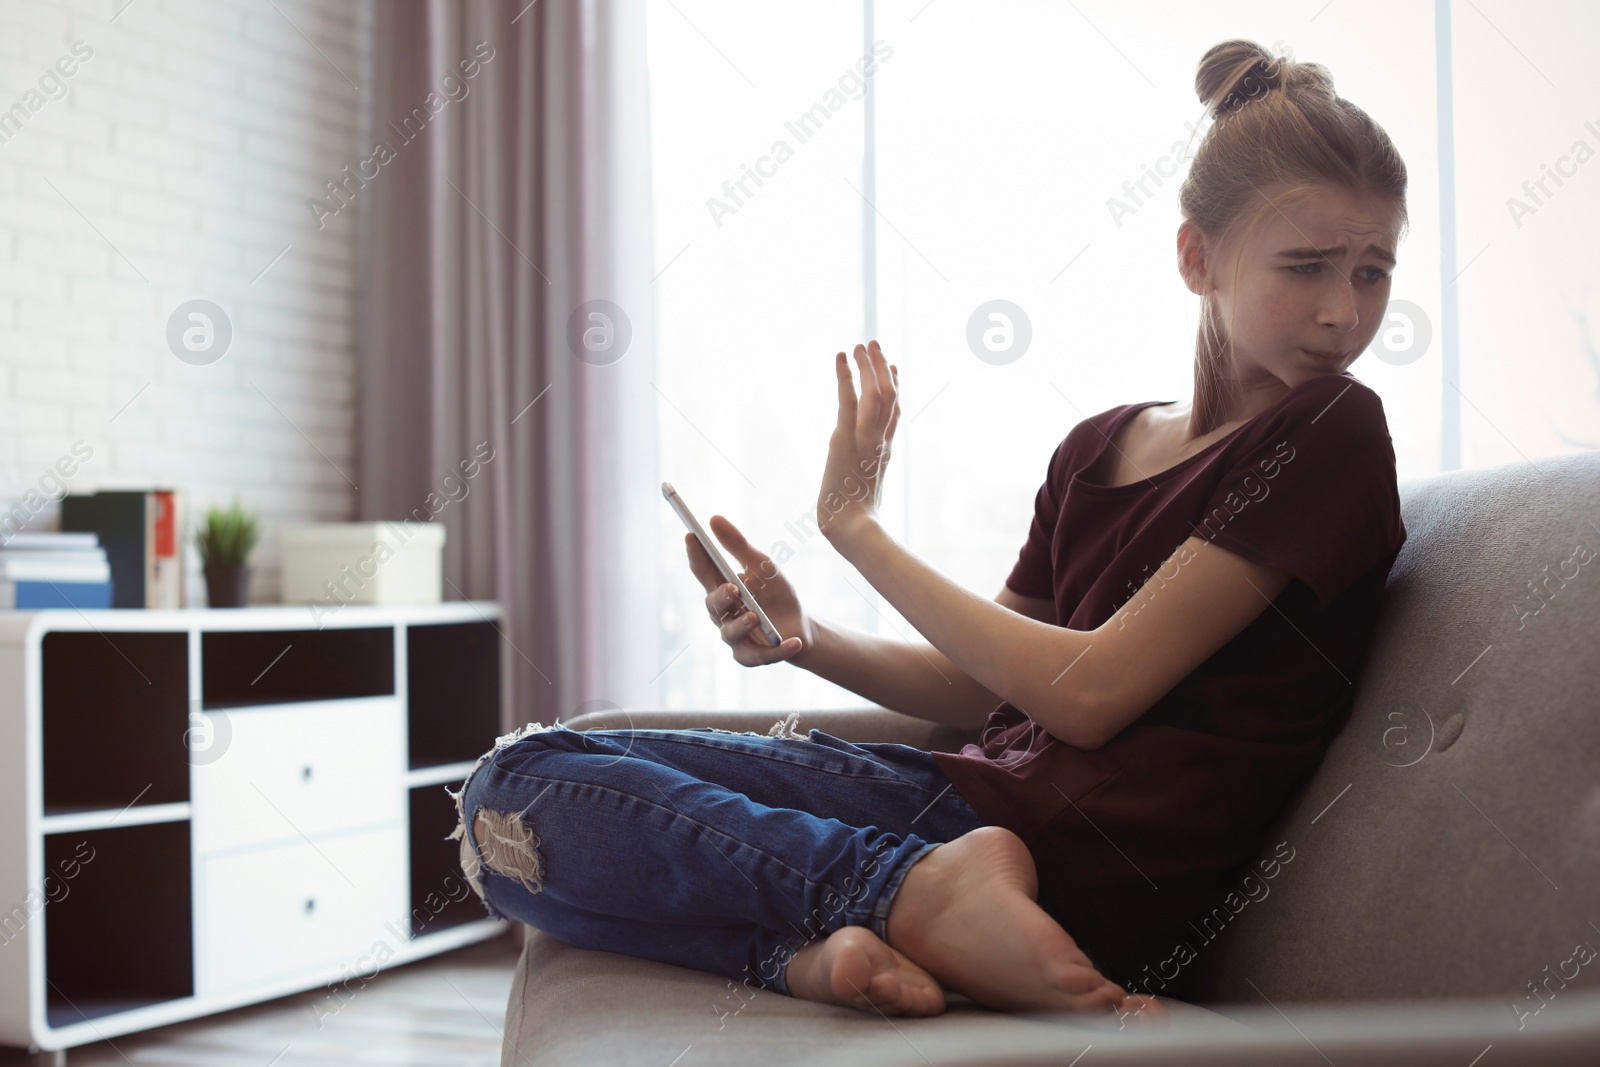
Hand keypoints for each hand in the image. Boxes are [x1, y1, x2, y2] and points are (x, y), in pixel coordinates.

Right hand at [684, 514, 809, 666]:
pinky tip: (794, 642)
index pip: (703, 571)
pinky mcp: (750, 657)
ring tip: (754, 617)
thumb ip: (738, 545)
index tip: (691, 535)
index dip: (696, 554)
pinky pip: (760, 656)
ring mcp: (734, 637)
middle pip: (713, 605)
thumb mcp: (763, 566)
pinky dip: (778, 651)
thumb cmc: (776, 594)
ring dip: (741, 625)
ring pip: (730, 633)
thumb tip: (713, 518)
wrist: (800, 626)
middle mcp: (722, 614)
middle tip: (732, 588)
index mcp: (722, 588)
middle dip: (721, 597)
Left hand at [817, 340, 898, 544]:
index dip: (895, 388)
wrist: (853, 528)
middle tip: (874, 344)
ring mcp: (865, 437)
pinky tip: (841, 357)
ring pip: (874, 392)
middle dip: (882, 367)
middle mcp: (880, 441)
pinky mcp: (846, 437)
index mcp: (885, 453)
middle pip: (889, 396)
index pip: (894, 413)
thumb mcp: (864, 496)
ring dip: (867, 365)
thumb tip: (860, 493)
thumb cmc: (855, 522)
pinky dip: (845, 375)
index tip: (893, 368)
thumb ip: (863, 484)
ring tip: (861, 344)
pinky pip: (848, 399)